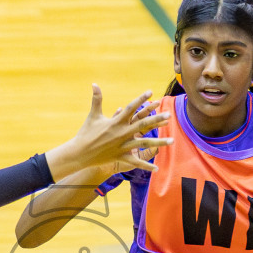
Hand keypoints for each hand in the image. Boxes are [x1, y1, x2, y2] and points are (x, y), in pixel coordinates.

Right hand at [45, 86, 170, 181]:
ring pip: (144, 143)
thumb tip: (94, 84)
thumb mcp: (93, 115)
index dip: (141, 99)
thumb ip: (97, 99)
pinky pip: (136, 161)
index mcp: (116, 121)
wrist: (79, 152)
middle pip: (143, 124)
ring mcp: (122, 145)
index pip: (131, 107)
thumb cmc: (86, 133)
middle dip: (157, 119)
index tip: (151, 92)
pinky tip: (157, 168)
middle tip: (169, 115)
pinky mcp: (121, 156)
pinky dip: (146, 165)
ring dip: (159, 142)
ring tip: (172, 141)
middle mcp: (121, 132)